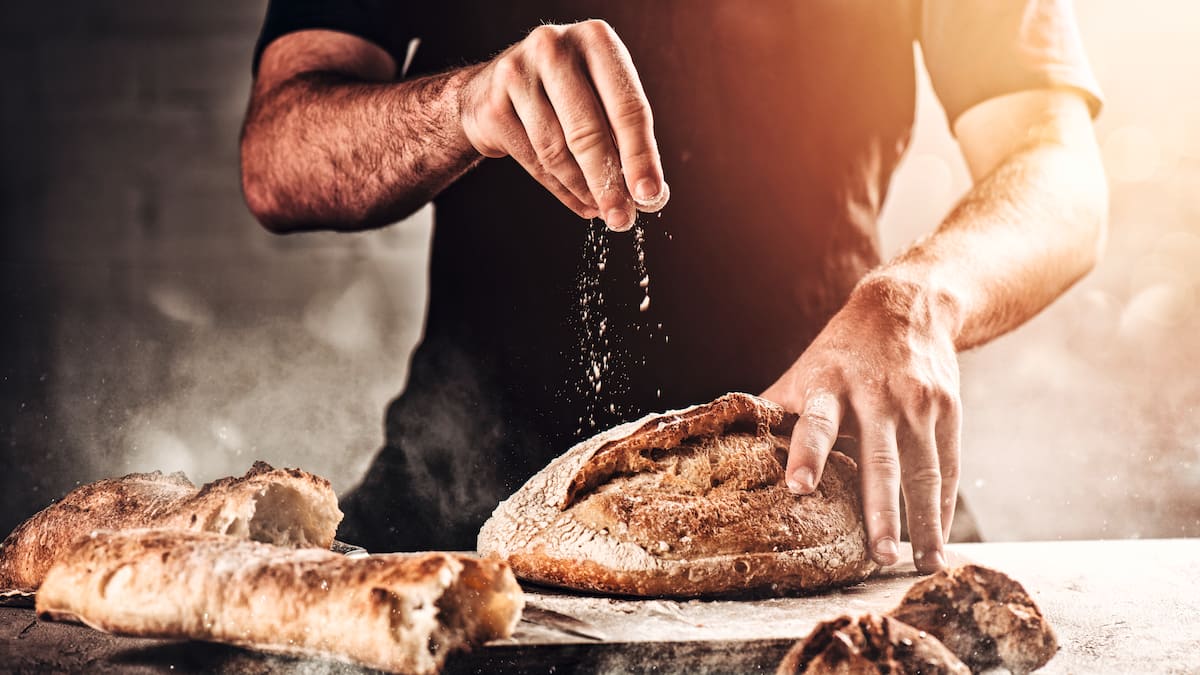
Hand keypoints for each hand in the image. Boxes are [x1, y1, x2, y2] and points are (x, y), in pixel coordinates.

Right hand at [458, 20, 668, 230]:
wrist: (492, 88)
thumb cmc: (564, 94)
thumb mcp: (600, 96)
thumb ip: (624, 134)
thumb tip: (647, 192)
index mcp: (596, 40)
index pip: (627, 106)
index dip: (641, 155)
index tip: (650, 194)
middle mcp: (555, 48)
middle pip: (589, 131)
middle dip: (609, 182)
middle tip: (622, 218)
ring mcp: (518, 74)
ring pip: (558, 151)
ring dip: (584, 189)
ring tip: (601, 209)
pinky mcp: (494, 105)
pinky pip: (533, 160)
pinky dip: (560, 188)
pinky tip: (579, 201)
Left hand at [761, 276, 962, 573]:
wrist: (907, 307)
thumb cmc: (840, 352)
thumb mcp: (804, 372)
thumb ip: (775, 412)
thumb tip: (723, 448)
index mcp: (830, 385)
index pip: (816, 421)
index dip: (807, 453)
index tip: (797, 487)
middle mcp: (877, 395)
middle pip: (880, 459)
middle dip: (881, 510)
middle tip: (880, 556)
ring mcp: (917, 402)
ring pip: (923, 470)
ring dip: (923, 521)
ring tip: (921, 564)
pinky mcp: (948, 410)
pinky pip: (948, 466)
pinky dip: (943, 507)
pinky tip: (938, 539)